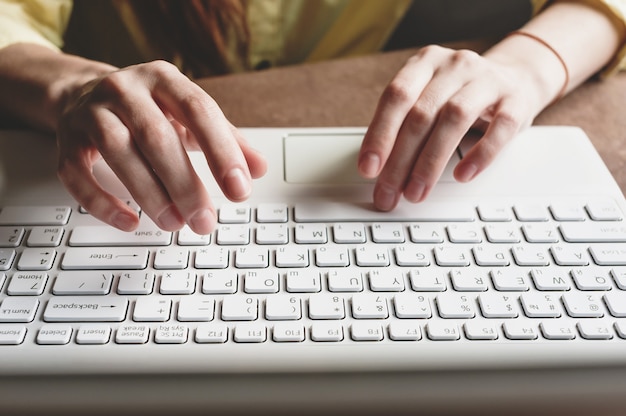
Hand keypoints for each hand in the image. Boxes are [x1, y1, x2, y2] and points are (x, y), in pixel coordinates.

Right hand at [56, 60, 266, 233]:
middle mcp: (125, 89)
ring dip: (149, 194)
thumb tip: (259, 168)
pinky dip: (102, 202)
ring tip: (175, 223)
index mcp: (163, 79)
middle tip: (205, 220)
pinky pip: (77, 174)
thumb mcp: (189, 115)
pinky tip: (129, 222)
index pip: (199, 111)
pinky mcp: (66, 140)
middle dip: (185, 184)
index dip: (221, 151)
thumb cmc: (149, 108)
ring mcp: (91, 113)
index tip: (240, 188)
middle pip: (157, 137)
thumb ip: (227, 140)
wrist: (83, 91)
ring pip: (118, 152)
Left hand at [358, 45, 542, 210]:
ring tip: (417, 191)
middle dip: (400, 160)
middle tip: (389, 191)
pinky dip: (479, 155)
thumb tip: (379, 171)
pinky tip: (463, 175)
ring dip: (430, 162)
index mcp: (425, 63)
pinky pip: (499, 129)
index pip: (396, 97)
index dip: (379, 134)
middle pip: (421, 114)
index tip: (368, 168)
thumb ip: (403, 126)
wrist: (517, 78)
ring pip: (454, 119)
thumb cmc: (461, 95)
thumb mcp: (428, 98)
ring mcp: (487, 80)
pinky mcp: (516, 101)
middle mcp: (455, 66)